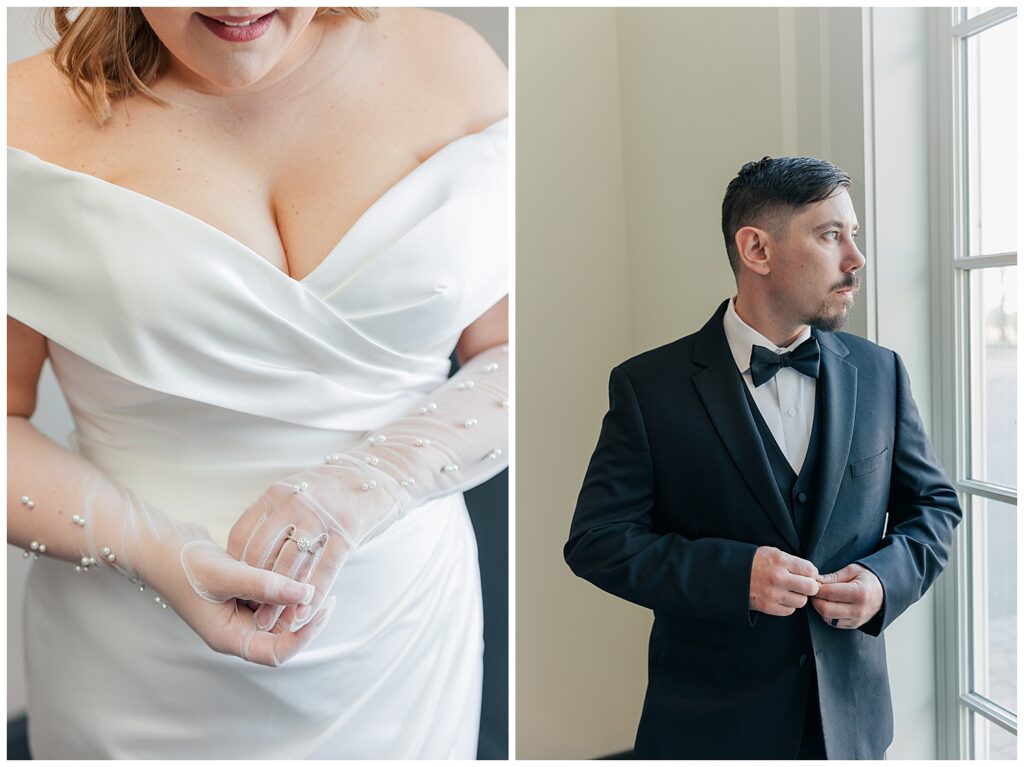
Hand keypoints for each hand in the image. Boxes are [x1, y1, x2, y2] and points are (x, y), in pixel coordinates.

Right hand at [142, 533, 336, 665]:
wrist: (161, 544)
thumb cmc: (185, 566)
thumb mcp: (227, 575)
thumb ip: (266, 586)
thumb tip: (306, 594)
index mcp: (230, 638)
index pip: (276, 652)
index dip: (303, 635)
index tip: (321, 609)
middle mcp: (237, 629)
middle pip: (282, 633)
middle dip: (303, 614)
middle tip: (326, 591)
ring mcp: (240, 611)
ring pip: (279, 612)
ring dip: (295, 598)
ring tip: (313, 576)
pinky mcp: (242, 593)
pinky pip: (270, 595)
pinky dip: (283, 585)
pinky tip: (295, 566)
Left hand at [229, 343, 509, 633]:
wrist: (383, 472)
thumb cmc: (336, 488)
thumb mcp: (299, 491)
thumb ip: (275, 517)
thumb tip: (249, 555)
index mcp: (277, 493)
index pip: (242, 535)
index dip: (235, 567)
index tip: (236, 590)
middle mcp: (294, 503)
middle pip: (261, 555)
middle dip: (253, 589)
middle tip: (249, 616)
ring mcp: (321, 517)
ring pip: (290, 566)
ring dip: (279, 601)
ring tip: (273, 625)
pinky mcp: (348, 531)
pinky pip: (325, 570)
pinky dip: (312, 596)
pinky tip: (305, 615)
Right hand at [748, 546, 819, 615]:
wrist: (729, 574)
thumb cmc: (753, 562)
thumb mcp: (771, 552)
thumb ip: (791, 561)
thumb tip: (812, 574)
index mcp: (779, 560)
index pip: (811, 570)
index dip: (811, 573)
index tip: (806, 574)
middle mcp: (777, 577)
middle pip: (811, 588)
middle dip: (810, 587)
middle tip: (803, 585)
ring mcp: (772, 594)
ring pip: (802, 601)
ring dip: (798, 597)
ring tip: (789, 591)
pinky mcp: (767, 607)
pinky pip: (789, 610)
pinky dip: (788, 605)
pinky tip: (781, 598)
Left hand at [810, 563, 883, 629]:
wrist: (884, 593)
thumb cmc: (867, 579)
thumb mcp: (852, 570)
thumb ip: (833, 577)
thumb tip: (815, 581)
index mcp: (860, 593)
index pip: (828, 593)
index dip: (816, 588)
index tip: (813, 582)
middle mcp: (859, 610)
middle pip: (825, 609)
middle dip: (815, 599)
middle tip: (815, 590)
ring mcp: (856, 620)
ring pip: (826, 617)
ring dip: (820, 607)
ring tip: (823, 596)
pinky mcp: (853, 626)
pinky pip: (832, 622)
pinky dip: (826, 614)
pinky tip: (830, 604)